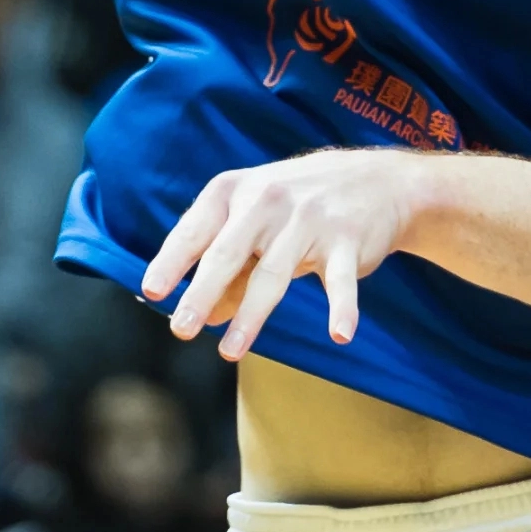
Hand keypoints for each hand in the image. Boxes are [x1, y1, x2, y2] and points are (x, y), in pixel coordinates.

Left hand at [141, 147, 429, 356]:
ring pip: (273, 272)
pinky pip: (340, 279)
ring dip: (251, 315)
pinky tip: (339, 335)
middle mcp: (268, 199)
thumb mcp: (257, 226)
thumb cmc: (299, 206)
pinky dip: (341, 308)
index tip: (152, 292)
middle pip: (228, 252)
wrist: (378, 179)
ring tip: (229, 352)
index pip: (197, 229)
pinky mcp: (347, 238)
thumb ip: (229, 270)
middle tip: (180, 328)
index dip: (173, 260)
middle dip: (202, 291)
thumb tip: (201, 316)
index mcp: (236, 191)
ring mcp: (309, 217)